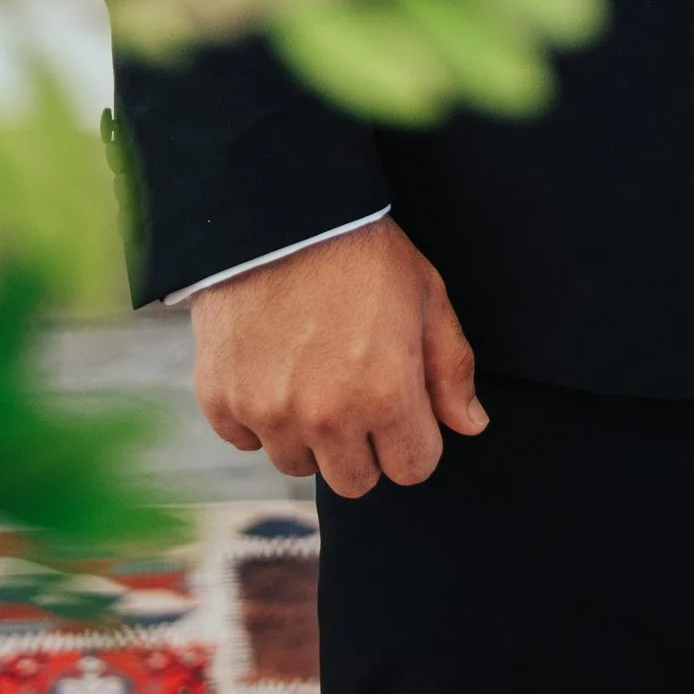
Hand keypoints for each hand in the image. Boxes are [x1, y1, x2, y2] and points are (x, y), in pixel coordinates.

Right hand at [189, 217, 484, 498]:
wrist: (278, 213)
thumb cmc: (361, 250)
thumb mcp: (426, 295)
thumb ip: (451, 368)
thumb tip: (470, 425)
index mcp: (386, 395)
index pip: (413, 468)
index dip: (414, 439)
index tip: (403, 407)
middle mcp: (326, 417)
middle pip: (355, 481)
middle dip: (364, 446)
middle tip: (356, 391)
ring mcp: (269, 414)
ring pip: (298, 463)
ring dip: (309, 434)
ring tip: (311, 373)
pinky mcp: (222, 402)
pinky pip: (246, 439)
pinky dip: (258, 415)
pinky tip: (271, 364)